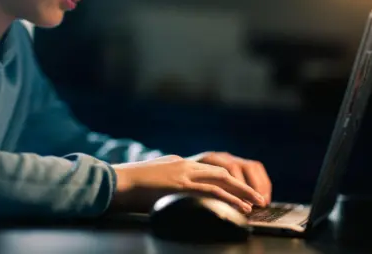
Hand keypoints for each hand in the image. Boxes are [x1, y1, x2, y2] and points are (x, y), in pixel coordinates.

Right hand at [110, 155, 265, 213]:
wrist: (114, 182)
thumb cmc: (129, 185)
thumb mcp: (153, 180)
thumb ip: (168, 183)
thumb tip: (176, 195)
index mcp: (178, 164)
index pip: (210, 170)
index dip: (228, 181)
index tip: (240, 191)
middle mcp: (184, 165)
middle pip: (221, 172)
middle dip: (241, 185)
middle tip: (257, 197)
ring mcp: (183, 174)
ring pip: (221, 181)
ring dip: (241, 192)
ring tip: (256, 203)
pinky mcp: (180, 185)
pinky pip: (211, 192)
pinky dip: (229, 199)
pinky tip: (241, 207)